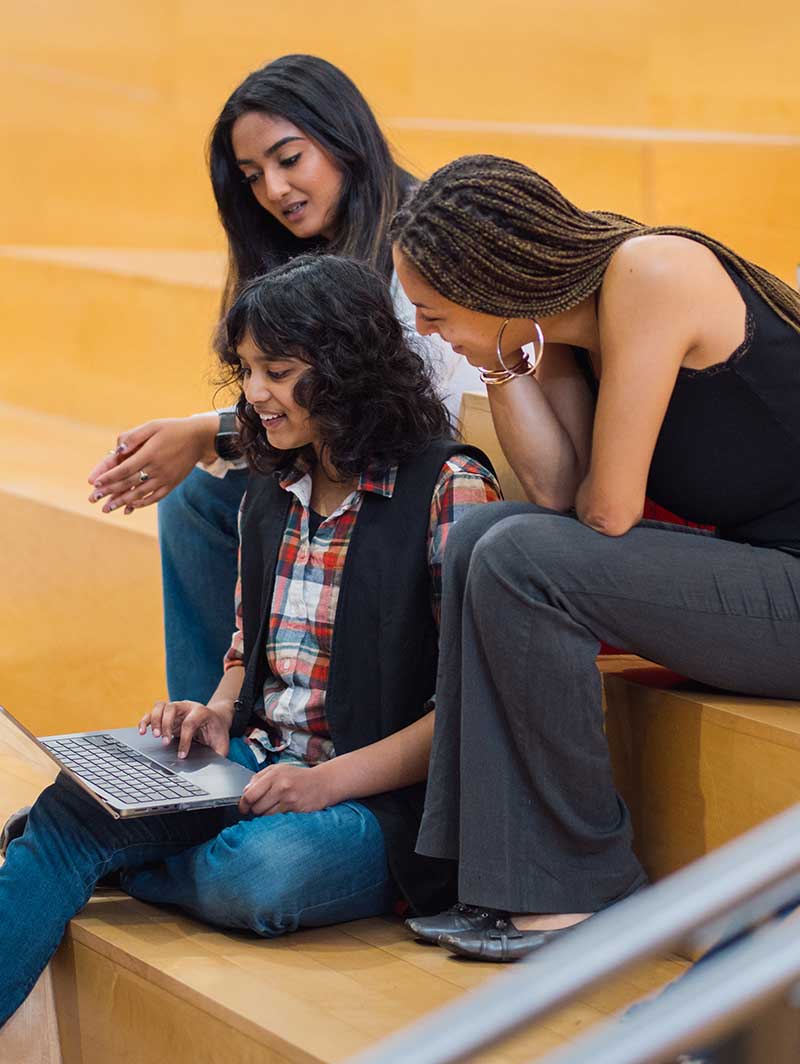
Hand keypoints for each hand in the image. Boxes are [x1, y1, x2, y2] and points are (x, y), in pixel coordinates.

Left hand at [87, 414, 217, 514]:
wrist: (199, 438)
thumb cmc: (173, 429)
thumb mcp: (153, 426)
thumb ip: (133, 436)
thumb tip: (117, 449)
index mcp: (150, 453)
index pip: (124, 469)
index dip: (108, 476)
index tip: (94, 483)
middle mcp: (157, 469)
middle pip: (129, 484)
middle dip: (109, 492)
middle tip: (93, 499)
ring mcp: (165, 478)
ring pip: (140, 494)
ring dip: (122, 502)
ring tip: (107, 508)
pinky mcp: (172, 484)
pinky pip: (155, 497)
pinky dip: (142, 503)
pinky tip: (130, 506)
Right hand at [139, 699, 232, 758]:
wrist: (216, 718)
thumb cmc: (217, 732)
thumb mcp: (222, 742)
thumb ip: (219, 753)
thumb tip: (215, 767)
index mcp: (202, 712)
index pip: (189, 723)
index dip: (184, 740)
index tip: (182, 755)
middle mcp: (187, 706)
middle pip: (172, 708)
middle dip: (167, 725)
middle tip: (165, 742)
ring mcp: (176, 707)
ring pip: (161, 706)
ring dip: (155, 720)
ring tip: (155, 736)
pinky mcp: (167, 713)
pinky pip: (152, 712)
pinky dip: (145, 720)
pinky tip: (142, 731)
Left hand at [239, 763, 334, 816]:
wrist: (322, 783)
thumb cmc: (298, 777)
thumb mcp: (278, 770)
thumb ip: (259, 778)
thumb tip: (245, 791)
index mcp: (274, 775)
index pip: (250, 794)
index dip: (243, 804)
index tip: (243, 808)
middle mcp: (281, 786)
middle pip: (256, 808)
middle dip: (254, 810)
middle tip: (260, 808)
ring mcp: (289, 799)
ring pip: (266, 816)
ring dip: (265, 815)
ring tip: (272, 809)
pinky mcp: (296, 810)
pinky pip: (277, 819)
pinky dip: (276, 818)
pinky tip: (281, 812)